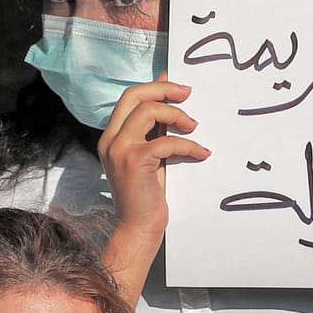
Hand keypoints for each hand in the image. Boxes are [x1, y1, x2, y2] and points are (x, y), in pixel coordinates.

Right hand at [97, 75, 209, 231]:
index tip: (178, 85)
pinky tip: (202, 153)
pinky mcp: (134, 162)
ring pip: (148, 111)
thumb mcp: (151, 156)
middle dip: (164, 89)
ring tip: (195, 127)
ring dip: (177, 115)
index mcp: (112, 135)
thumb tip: (174, 105)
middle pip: (134, 95)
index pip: (129, 97)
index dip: (155, 85)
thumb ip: (156, 132)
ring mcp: (120, 149)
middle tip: (189, 93)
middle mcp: (111, 139)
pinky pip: (166, 141)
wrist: (138, 227)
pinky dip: (188, 145)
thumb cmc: (148, 194)